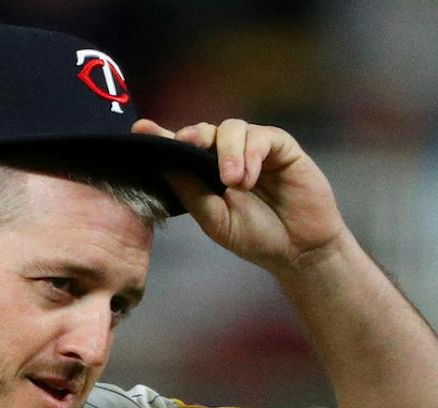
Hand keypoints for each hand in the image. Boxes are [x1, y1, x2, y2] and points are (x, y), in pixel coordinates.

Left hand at [131, 117, 347, 269]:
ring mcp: (253, 148)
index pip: (180, 150)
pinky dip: (251, 153)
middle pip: (204, 131)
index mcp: (205, 173)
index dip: (161, 137)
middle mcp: (226, 155)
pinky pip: (260, 136)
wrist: (298, 249)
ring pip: (232, 128)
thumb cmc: (256, 236)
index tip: (140, 129)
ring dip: (228, 152)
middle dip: (194, 135)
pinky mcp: (280, 146)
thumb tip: (164, 166)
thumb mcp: (215, 220)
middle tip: (189, 144)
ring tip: (234, 183)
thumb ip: (191, 192)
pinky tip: (249, 177)